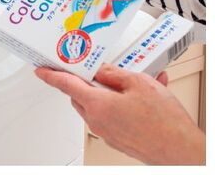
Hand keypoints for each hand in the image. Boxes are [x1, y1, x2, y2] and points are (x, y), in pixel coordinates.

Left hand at [35, 64, 204, 164]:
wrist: (182, 152)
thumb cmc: (163, 122)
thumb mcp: (138, 83)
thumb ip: (113, 73)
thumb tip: (99, 69)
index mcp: (97, 105)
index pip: (66, 85)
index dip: (51, 75)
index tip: (40, 70)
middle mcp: (97, 121)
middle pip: (80, 95)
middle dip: (83, 81)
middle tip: (93, 69)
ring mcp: (107, 132)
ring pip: (94, 106)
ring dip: (103, 93)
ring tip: (127, 83)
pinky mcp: (117, 139)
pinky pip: (109, 116)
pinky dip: (116, 104)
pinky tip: (137, 99)